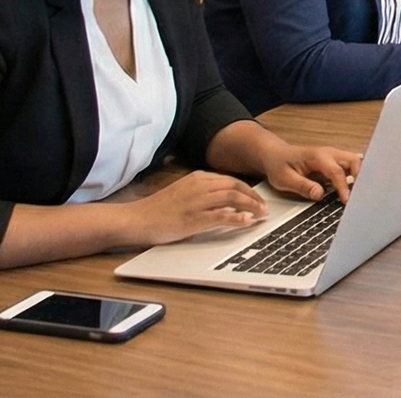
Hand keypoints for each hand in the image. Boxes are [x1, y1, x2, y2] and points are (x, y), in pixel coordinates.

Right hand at [126, 170, 268, 244]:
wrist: (136, 219)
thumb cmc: (157, 210)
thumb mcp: (182, 194)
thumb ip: (203, 195)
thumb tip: (225, 204)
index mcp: (197, 178)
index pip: (230, 180)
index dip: (248, 189)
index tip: (258, 199)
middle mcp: (199, 186)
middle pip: (236, 186)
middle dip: (254, 197)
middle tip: (265, 208)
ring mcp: (196, 201)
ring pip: (233, 197)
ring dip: (251, 206)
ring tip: (261, 215)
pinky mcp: (193, 218)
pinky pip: (222, 215)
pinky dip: (238, 218)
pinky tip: (246, 222)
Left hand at [260, 143, 361, 203]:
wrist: (274, 155)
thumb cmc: (278, 165)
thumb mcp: (284, 179)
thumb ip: (302, 186)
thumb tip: (320, 194)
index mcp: (316, 156)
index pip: (336, 171)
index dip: (343, 186)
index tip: (346, 200)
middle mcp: (328, 153)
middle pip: (353, 161)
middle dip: (359, 177)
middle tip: (359, 196)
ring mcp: (332, 157)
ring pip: (354, 163)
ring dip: (358, 177)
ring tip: (358, 195)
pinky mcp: (333, 163)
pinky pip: (348, 168)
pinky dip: (353, 178)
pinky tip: (352, 191)